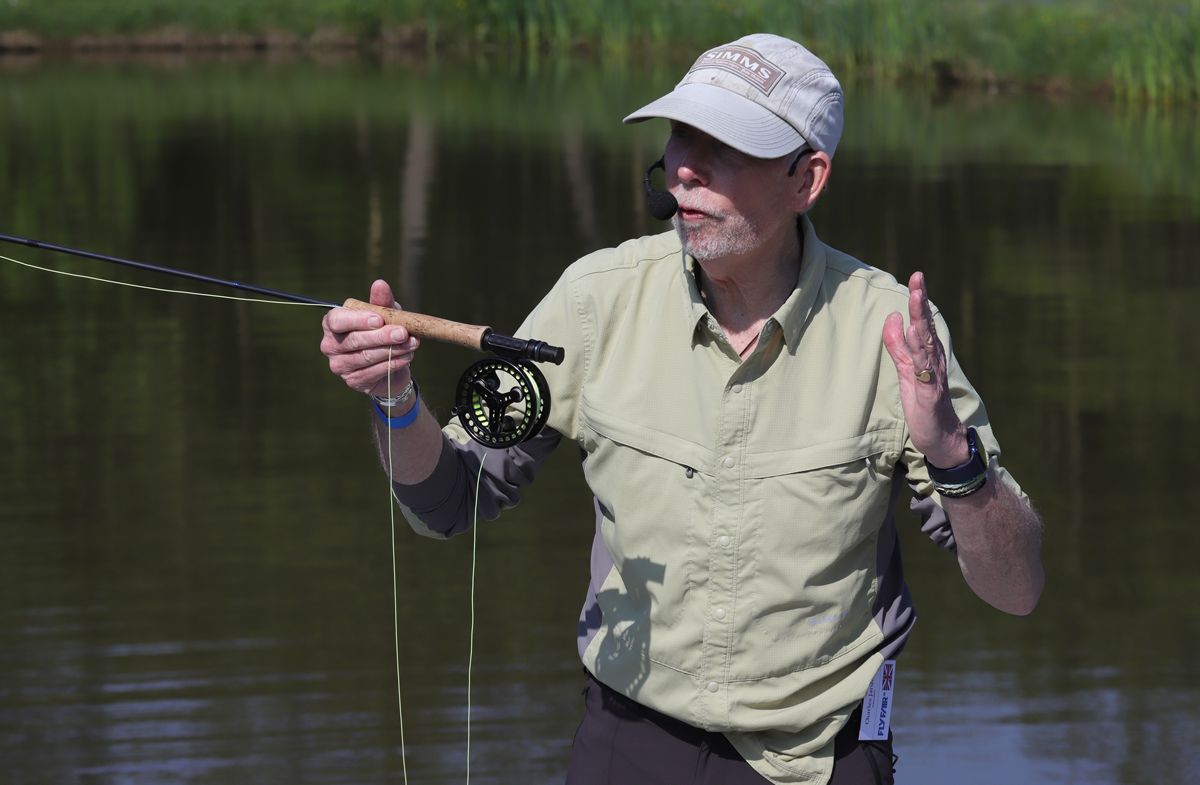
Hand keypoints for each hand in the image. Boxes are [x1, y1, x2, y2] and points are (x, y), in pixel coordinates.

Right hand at [320, 279, 420, 396]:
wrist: (390, 364)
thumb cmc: (383, 332)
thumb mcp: (386, 315)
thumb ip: (382, 301)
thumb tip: (380, 284)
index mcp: (333, 323)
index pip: (337, 320)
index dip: (357, 320)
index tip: (379, 319)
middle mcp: (330, 345)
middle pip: (354, 340)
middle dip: (382, 336)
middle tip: (403, 333)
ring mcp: (339, 365)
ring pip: (366, 357)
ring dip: (392, 350)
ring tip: (412, 343)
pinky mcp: (352, 381)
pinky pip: (374, 372)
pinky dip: (393, 364)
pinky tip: (407, 357)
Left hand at [882, 272, 968, 467]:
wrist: (940, 436)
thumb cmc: (924, 403)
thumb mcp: (906, 370)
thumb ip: (898, 346)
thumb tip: (892, 317)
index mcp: (928, 353)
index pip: (921, 321)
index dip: (918, 299)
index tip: (917, 276)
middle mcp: (934, 359)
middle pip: (926, 325)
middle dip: (921, 301)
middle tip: (919, 277)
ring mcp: (933, 374)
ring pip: (926, 342)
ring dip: (920, 319)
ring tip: (916, 298)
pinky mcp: (930, 391)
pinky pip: (924, 368)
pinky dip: (920, 351)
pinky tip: (915, 335)